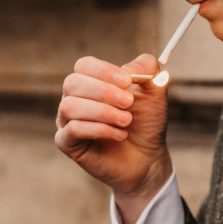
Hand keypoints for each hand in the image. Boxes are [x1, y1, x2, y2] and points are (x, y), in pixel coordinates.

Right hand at [55, 53, 172, 223]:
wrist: (148, 158)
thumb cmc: (146, 122)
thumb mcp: (155, 91)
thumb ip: (147, 69)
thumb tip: (128, 68)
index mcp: (91, 82)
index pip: (84, 65)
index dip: (104, 70)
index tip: (128, 81)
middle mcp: (74, 99)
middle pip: (73, 83)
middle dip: (103, 91)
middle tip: (129, 103)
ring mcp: (67, 121)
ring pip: (69, 106)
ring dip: (102, 111)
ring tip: (126, 121)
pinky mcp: (68, 144)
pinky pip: (72, 130)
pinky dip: (98, 129)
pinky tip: (120, 134)